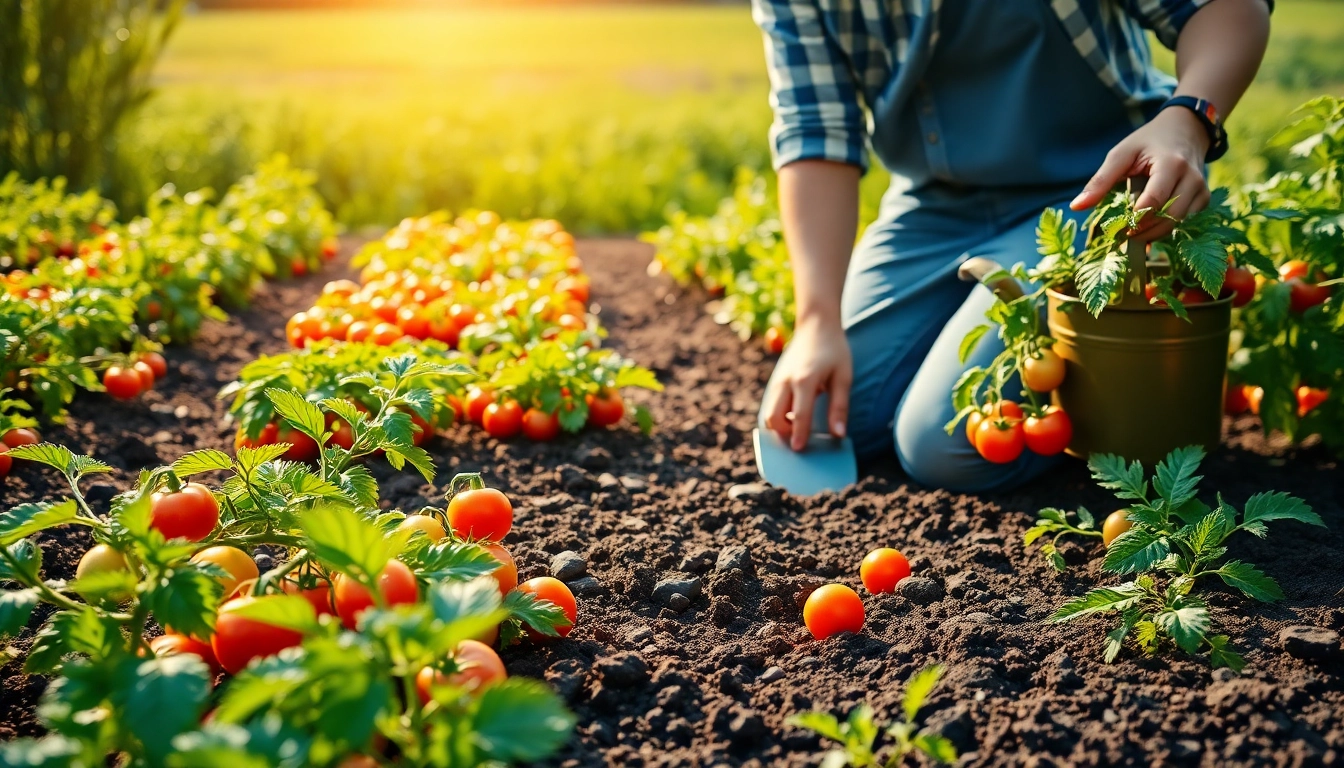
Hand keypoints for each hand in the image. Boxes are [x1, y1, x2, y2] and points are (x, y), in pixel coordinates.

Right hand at [762, 316, 851, 450]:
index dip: (799, 434)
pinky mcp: (775, 381)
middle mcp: (785, 381)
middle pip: (773, 417)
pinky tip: (794, 418)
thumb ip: (839, 407)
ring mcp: (777, 381)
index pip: (799, 414)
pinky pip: (771, 405)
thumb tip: (839, 434)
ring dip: (780, 426)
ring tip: (798, 429)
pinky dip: (779, 416)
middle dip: (783, 433)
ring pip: (768, 413)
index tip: (799, 450)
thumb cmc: (834, 351)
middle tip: (800, 440)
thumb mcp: (843, 377)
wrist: (815, 325)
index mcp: (805, 380)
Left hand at [1070, 106, 1212, 239]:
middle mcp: (1192, 178)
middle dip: (1144, 230)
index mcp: (1171, 164)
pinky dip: (1166, 227)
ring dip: (1154, 232)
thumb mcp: (1121, 154)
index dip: (1134, 219)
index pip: (1154, 201)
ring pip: (1178, 223)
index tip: (1117, 228)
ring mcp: (1201, 190)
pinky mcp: (1204, 198)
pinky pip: (1186, 221)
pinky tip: (1149, 226)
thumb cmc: (1149, 141)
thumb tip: (1076, 206)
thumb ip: (1100, 180)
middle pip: (1169, 217)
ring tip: (1133, 232)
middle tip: (1122, 235)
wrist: (1184, 129)